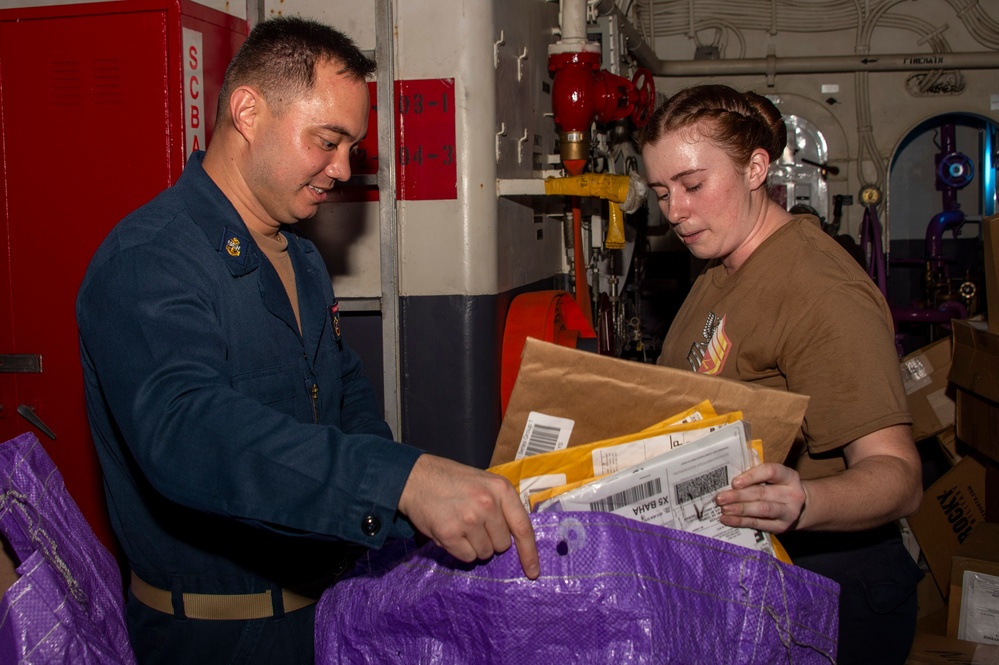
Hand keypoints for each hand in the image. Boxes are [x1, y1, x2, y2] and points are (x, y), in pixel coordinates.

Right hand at [397, 454, 539, 578]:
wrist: (417, 478)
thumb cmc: (453, 481)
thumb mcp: (485, 483)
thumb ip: (502, 506)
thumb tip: (514, 540)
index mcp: (501, 489)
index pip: (523, 528)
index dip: (529, 553)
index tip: (533, 571)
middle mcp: (487, 504)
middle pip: (502, 545)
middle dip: (491, 540)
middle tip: (474, 523)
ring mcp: (469, 520)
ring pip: (484, 553)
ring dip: (474, 545)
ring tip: (460, 524)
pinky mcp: (450, 534)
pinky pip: (466, 557)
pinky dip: (460, 550)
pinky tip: (451, 531)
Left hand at [713, 463, 807, 533]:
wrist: (797, 509)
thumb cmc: (777, 488)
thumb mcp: (772, 479)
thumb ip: (755, 476)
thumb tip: (726, 479)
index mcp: (789, 476)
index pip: (770, 472)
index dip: (751, 476)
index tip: (734, 482)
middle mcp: (792, 494)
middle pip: (762, 493)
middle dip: (738, 495)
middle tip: (720, 498)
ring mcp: (788, 512)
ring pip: (761, 509)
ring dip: (740, 509)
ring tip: (723, 509)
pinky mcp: (781, 527)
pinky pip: (758, 524)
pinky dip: (740, 522)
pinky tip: (727, 519)